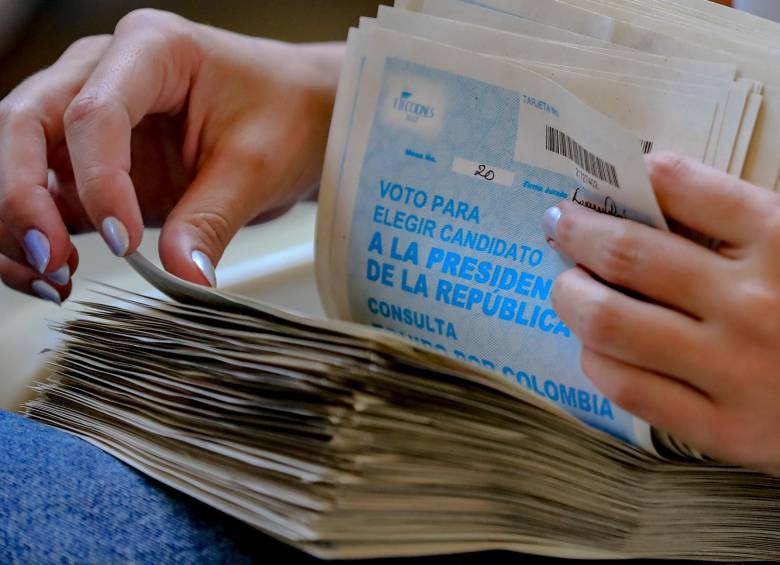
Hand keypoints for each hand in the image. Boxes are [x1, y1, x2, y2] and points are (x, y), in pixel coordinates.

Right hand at [0, 9, 341, 302]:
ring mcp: (90, 115)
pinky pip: (45, 194)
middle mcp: (104, 71)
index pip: (95, 111)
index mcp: (152, 49)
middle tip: (51, 259)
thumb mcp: (257, 167)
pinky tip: (56, 277)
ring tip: (53, 279)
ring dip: (18, 222)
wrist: (303, 115)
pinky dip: (37, 235)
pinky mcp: (92, 161)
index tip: (124, 242)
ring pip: (19, 159)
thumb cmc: (284, 115)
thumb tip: (182, 279)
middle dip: (22, 196)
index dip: (98, 181)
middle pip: (27, 123)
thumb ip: (211, 220)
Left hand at [545, 153, 779, 474]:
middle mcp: (753, 302)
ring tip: (567, 285)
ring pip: (611, 321)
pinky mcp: (723, 429)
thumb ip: (745, 222)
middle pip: (627, 254)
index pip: (684, 187)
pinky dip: (594, 359)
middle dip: (577, 232)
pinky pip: (628, 386)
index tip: (605, 182)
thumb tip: (660, 194)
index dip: (633, 178)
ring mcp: (734, 369)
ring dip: (571, 296)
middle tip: (559, 223)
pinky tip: (592, 347)